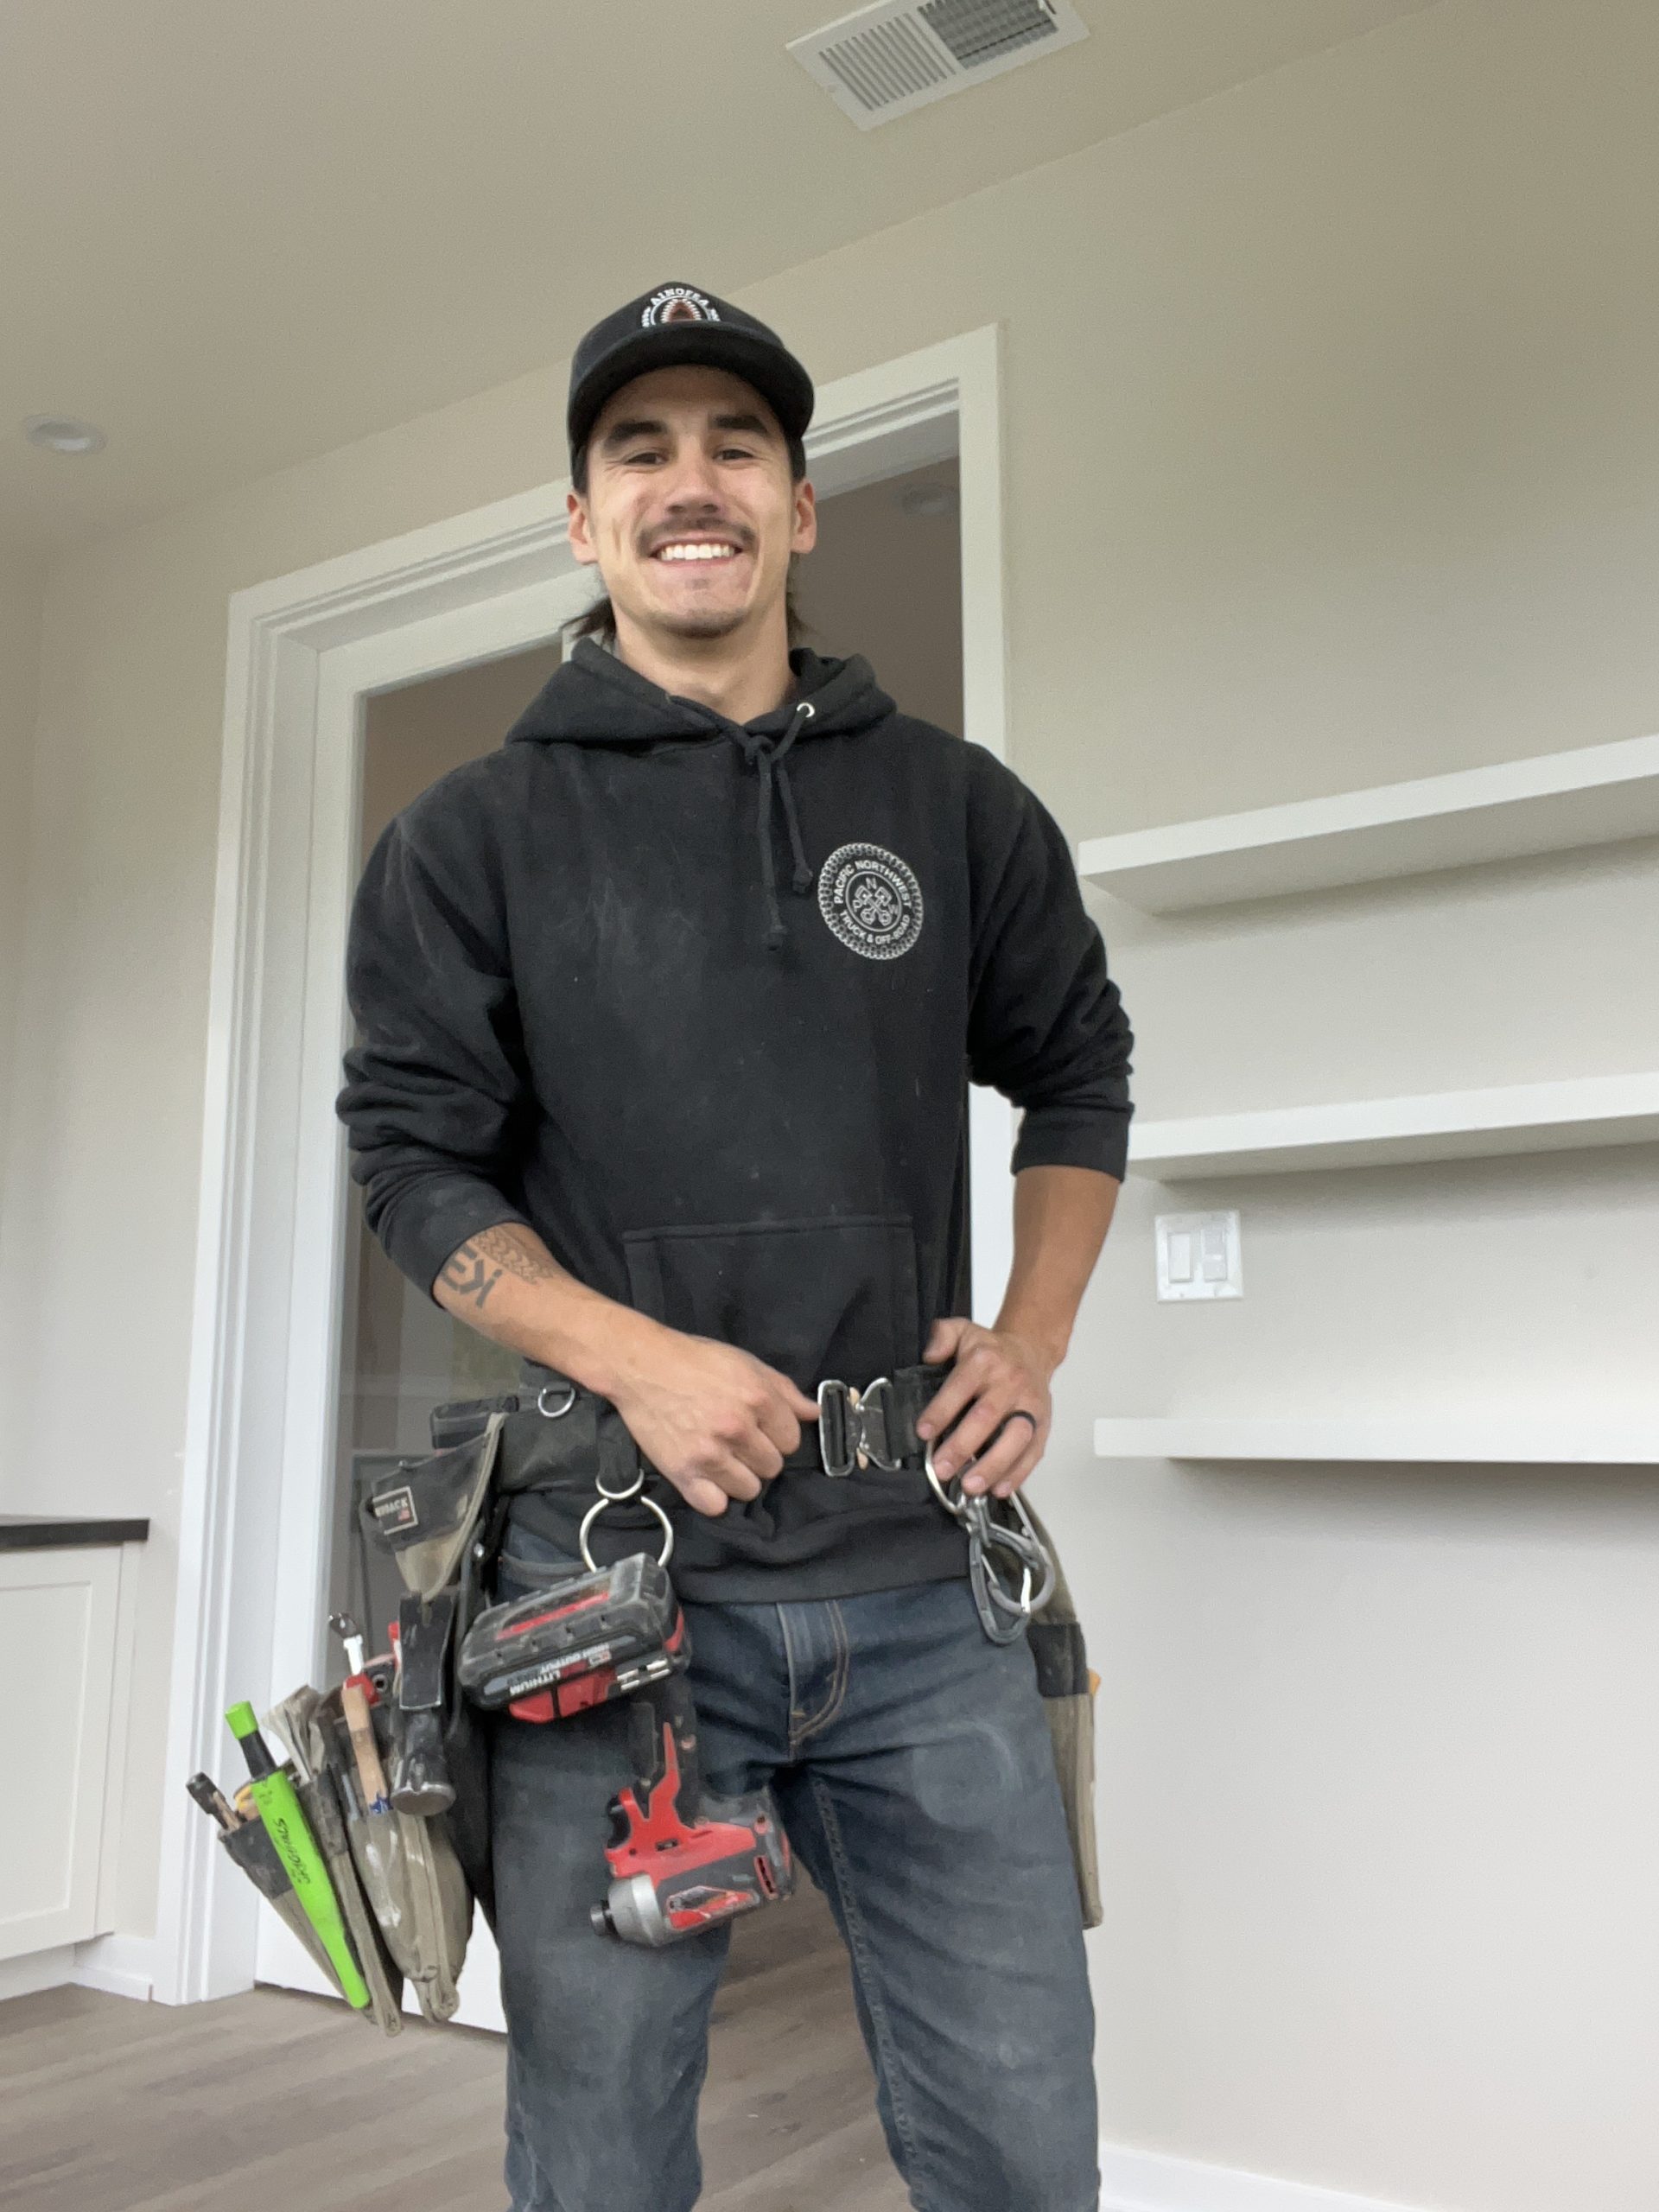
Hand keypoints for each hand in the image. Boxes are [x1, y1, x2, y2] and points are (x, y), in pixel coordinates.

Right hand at [607, 1320, 818, 1518]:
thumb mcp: (746, 1364)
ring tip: (722, 1459)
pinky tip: (706, 1477)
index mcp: (758, 1399)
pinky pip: (715, 1506)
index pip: (792, 1441)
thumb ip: (784, 1391)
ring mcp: (710, 1453)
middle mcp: (737, 1428)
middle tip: (737, 1442)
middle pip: (772, 1467)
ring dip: (739, 1477)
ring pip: (749, 1489)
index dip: (777, 1435)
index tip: (760, 1429)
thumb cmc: (696, 1361)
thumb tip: (816, 1413)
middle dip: (759, 1456)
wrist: (641, 1365)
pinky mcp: (683, 1472)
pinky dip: (713, 1496)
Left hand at [915, 1317, 1053, 1499]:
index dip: (941, 1411)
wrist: (1032, 1350)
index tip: (924, 1433)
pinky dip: (1018, 1473)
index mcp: (986, 1360)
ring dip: (993, 1465)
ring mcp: (1030, 1405)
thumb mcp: (963, 1330)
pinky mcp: (1043, 1424)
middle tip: (941, 1468)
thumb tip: (929, 1355)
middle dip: (962, 1446)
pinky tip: (999, 1489)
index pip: (960, 1387)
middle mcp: (1010, 1383)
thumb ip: (942, 1337)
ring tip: (970, 1485)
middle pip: (987, 1417)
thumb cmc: (992, 1350)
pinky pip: (1034, 1451)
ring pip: (1015, 1438)